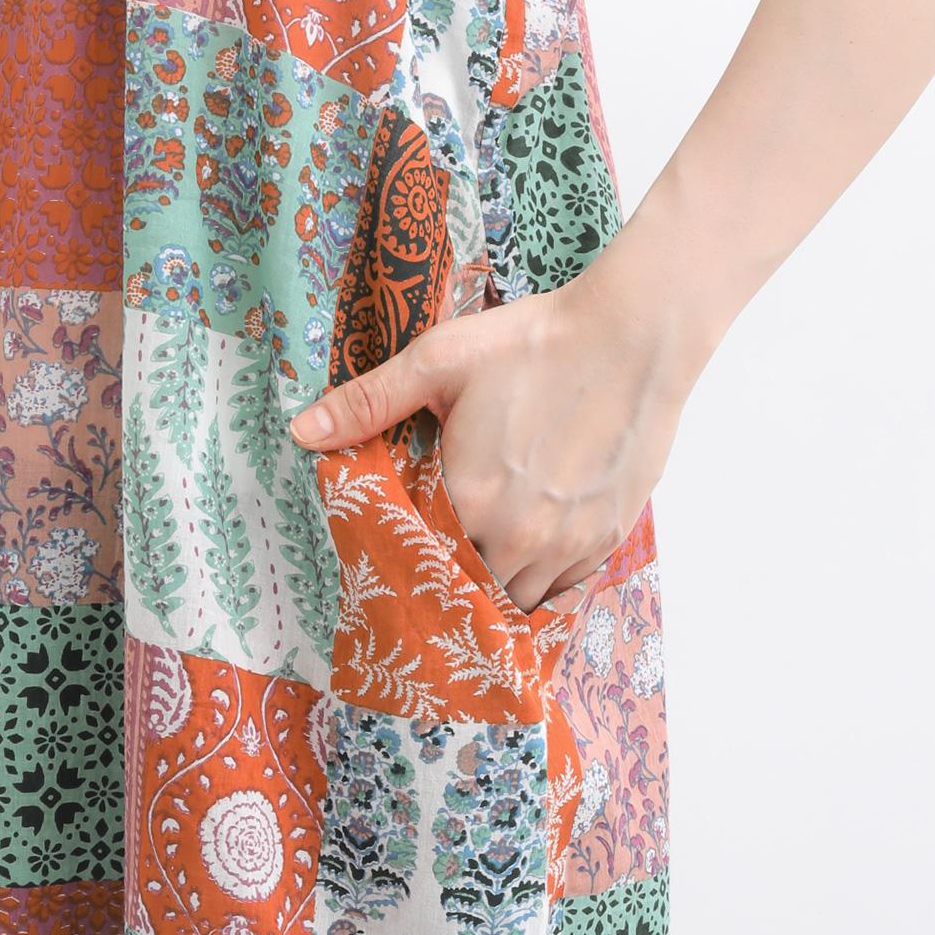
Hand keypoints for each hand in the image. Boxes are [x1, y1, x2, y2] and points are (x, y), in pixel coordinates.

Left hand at [288, 258, 702, 611]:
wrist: (633, 336)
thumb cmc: (533, 344)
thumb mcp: (438, 362)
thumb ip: (368, 403)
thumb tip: (301, 431)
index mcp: (469, 500)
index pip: (423, 563)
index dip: (410, 564)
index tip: (401, 559)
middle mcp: (519, 536)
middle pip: (471, 589)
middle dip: (452, 581)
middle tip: (439, 562)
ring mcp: (569, 542)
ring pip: (520, 598)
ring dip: (498, 585)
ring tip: (483, 561)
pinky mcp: (608, 536)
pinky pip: (566, 588)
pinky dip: (545, 581)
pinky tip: (532, 556)